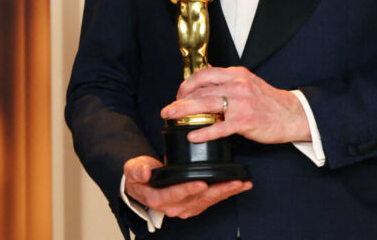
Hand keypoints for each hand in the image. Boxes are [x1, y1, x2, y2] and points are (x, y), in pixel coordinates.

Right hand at [123, 155, 250, 218]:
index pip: (175, 194)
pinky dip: (226, 193)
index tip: (202, 182)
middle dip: (218, 190)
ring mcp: (186, 207)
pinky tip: (240, 186)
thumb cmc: (140, 176)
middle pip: (198, 199)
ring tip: (243, 183)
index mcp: (158, 198)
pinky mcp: (195, 204)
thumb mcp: (133, 169)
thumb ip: (137, 170)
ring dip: (227, 192)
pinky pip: (212, 200)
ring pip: (209, 200)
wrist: (144, 184)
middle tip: (235, 182)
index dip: (188, 189)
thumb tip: (145, 172)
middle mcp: (173, 207)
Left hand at [161, 66, 310, 144]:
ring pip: (206, 105)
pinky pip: (219, 127)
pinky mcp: (245, 122)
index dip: (187, 84)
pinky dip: (203, 132)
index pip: (205, 74)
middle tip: (167, 109)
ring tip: (171, 118)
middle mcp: (238, 85)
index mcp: (237, 74)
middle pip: (201, 89)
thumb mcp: (248, 81)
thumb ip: (227, 78)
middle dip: (180, 99)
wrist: (292, 114)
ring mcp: (242, 103)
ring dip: (185, 112)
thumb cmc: (268, 101)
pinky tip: (192, 136)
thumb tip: (207, 70)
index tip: (179, 94)